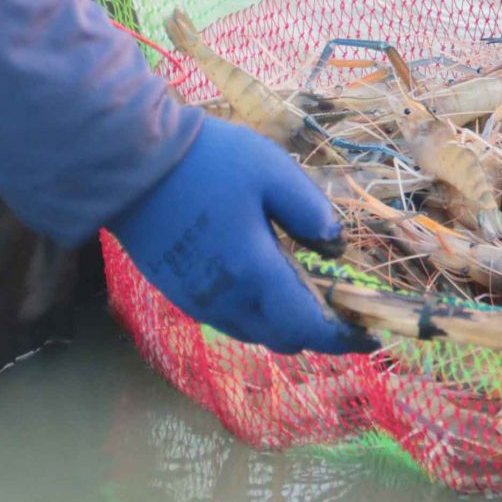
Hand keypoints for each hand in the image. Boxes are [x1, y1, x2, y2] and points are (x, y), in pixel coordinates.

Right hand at [110, 116, 375, 354]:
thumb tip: (336, 247)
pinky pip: (227, 317)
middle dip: (317, 332)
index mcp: (255, 274)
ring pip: (253, 331)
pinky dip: (254, 313)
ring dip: (283, 324)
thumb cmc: (208, 162)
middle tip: (341, 310)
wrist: (130, 162)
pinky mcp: (176, 290)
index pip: (308, 327)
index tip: (371, 337)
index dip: (343, 339)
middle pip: (282, 337)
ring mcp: (197, 299)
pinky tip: (262, 284)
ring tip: (305, 297)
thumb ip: (311, 212)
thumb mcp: (274, 171)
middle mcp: (226, 300)